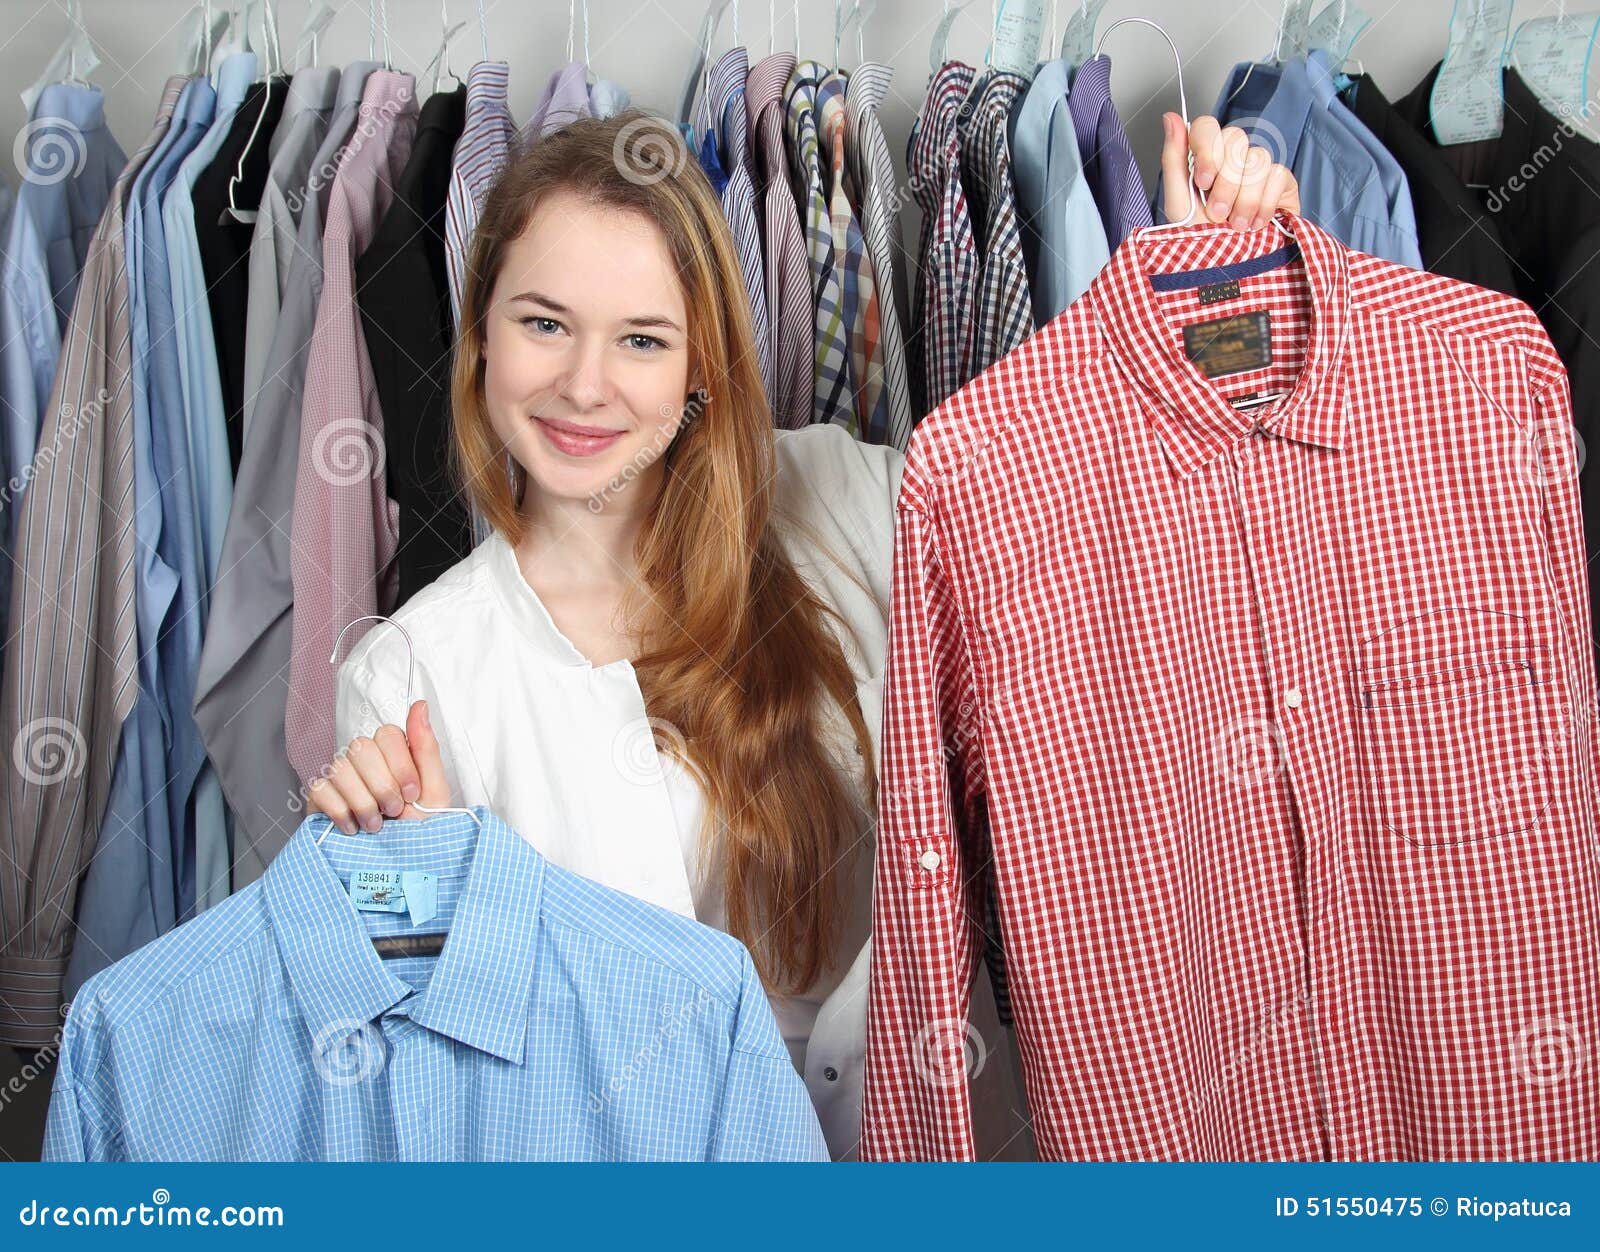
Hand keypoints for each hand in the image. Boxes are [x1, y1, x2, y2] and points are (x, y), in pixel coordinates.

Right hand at [306, 699, 450, 834]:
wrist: (395, 868)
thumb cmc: (416, 829)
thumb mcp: (434, 792)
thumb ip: (426, 748)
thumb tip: (420, 704)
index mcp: (393, 753)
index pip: (387, 733)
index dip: (401, 765)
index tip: (412, 794)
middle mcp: (363, 759)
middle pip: (362, 748)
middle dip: (383, 786)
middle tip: (395, 811)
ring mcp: (339, 776)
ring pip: (340, 768)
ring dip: (363, 803)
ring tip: (376, 825)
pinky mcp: (319, 796)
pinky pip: (320, 789)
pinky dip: (341, 812)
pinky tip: (353, 828)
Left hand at [1159, 112, 1300, 230]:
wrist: (1228, 271)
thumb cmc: (1201, 240)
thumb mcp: (1179, 204)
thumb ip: (1174, 160)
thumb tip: (1170, 118)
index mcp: (1205, 160)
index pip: (1208, 126)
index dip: (1207, 149)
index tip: (1203, 181)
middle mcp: (1232, 159)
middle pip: (1236, 138)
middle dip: (1226, 182)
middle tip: (1218, 214)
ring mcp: (1258, 169)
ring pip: (1258, 158)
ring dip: (1244, 199)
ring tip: (1236, 226)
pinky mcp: (1283, 183)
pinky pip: (1278, 175)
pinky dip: (1265, 204)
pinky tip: (1257, 223)